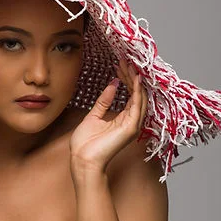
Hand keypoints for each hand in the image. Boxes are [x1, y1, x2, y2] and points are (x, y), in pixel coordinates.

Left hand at [69, 57, 147, 174]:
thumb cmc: (86, 143)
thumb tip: (113, 83)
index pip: (129, 94)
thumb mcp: (94, 116)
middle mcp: (131, 121)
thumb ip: (104, 101)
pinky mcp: (130, 128)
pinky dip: (137, 92)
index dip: (126, 78)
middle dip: (130, 76)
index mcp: (123, 118)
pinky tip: (135, 79)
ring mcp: (132, 125)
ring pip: (139, 97)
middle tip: (125, 60)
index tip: (120, 64)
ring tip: (130, 65)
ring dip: (135, 80)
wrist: (82, 160)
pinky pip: (137, 106)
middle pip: (135, 94)